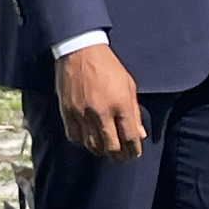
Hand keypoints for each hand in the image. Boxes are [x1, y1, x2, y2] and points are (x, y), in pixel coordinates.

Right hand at [55, 44, 145, 160]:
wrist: (80, 51)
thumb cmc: (108, 66)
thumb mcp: (129, 85)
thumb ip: (134, 112)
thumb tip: (140, 134)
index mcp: (120, 104)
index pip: (130, 137)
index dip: (134, 150)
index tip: (134, 154)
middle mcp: (102, 112)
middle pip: (111, 147)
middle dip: (118, 156)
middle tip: (121, 157)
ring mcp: (83, 114)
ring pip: (92, 145)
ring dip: (101, 151)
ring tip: (106, 150)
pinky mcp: (68, 112)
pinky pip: (75, 137)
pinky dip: (83, 142)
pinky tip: (89, 139)